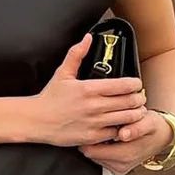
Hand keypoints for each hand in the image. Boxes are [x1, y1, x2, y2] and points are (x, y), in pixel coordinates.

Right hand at [33, 32, 146, 146]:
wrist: (36, 121)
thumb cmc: (50, 98)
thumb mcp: (62, 73)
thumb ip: (77, 54)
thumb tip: (88, 38)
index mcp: (89, 88)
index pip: (124, 85)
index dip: (135, 84)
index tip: (136, 84)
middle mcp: (94, 106)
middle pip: (130, 102)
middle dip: (138, 99)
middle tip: (138, 98)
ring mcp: (94, 123)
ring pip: (127, 118)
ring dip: (134, 114)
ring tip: (135, 111)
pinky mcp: (92, 137)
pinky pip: (116, 133)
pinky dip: (122, 129)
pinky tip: (121, 124)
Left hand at [78, 109, 173, 174]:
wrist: (161, 136)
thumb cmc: (153, 126)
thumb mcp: (148, 121)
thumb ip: (137, 128)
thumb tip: (124, 134)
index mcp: (126, 155)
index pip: (92, 150)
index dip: (89, 135)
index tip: (90, 124)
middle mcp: (121, 165)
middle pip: (91, 153)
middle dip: (91, 139)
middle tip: (97, 124)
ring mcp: (118, 168)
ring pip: (94, 156)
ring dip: (96, 143)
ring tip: (106, 130)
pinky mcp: (116, 168)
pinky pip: (100, 158)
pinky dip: (101, 147)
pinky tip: (109, 138)